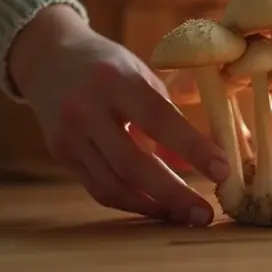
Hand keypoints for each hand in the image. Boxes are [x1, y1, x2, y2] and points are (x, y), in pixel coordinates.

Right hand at [8, 5, 230, 225]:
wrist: (47, 57)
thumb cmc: (108, 65)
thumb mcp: (143, 76)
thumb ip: (173, 116)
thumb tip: (212, 156)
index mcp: (116, 80)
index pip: (159, 119)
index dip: (193, 148)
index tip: (224, 170)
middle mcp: (87, 109)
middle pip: (133, 164)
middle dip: (174, 194)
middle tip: (205, 214)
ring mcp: (69, 135)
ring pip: (114, 185)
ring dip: (154, 206)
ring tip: (186, 215)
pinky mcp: (61, 154)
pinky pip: (99, 189)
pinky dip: (132, 202)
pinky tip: (157, 206)